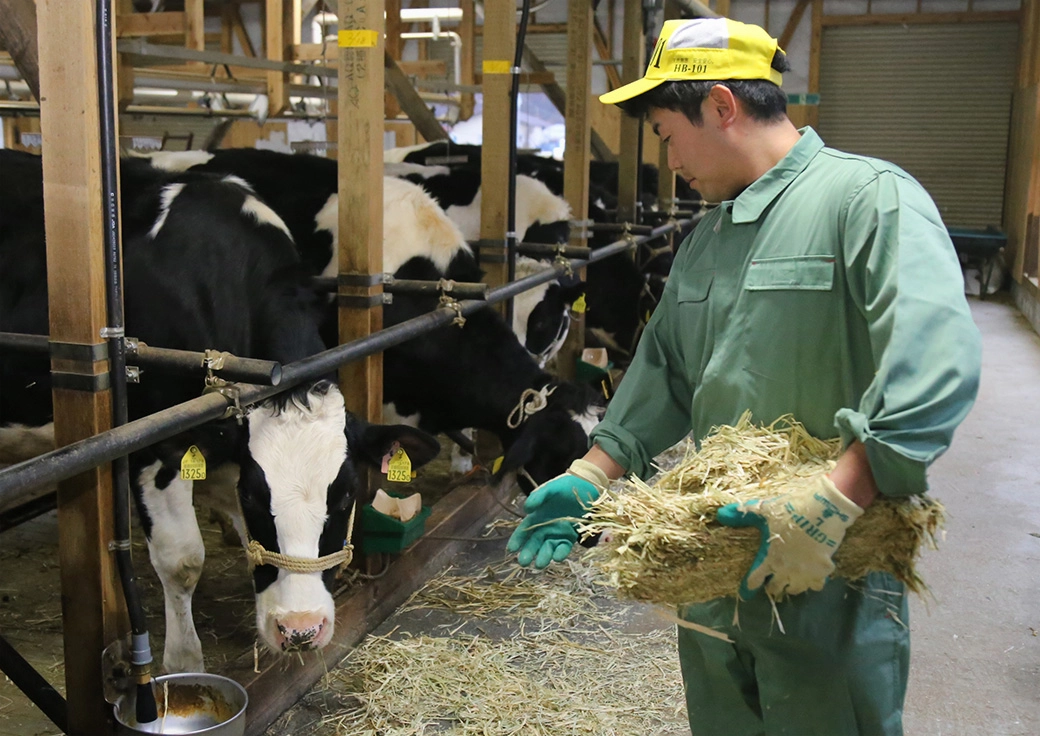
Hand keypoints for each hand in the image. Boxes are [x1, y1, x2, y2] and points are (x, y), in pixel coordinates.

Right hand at [507, 459, 607, 568]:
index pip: (524, 530)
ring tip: (539, 564)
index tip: (511, 549)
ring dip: (543, 557)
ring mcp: (558, 533)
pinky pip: (564, 547)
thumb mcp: (550, 488)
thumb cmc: (564, 486)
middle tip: (523, 562)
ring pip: (548, 548)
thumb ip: (538, 497)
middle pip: (534, 543)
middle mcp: (546, 527)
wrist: (587, 486)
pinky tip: (557, 557)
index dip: (517, 540)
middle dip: (528, 553)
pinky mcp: (571, 536)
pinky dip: (560, 553)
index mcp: (537, 516)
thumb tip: (526, 509)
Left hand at [716, 475, 863, 599]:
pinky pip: (817, 585)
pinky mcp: (824, 570)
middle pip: (776, 588)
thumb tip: (720, 515)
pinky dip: (813, 583)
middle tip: (771, 584)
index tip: (745, 593)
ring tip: (790, 582)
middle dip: (772, 587)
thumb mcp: (763, 510)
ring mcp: (806, 572)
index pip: (754, 580)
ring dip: (791, 587)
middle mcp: (786, 570)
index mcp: (769, 558)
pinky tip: (812, 576)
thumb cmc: (790, 510)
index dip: (748, 588)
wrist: (825, 509)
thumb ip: (741, 516)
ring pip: (796, 590)